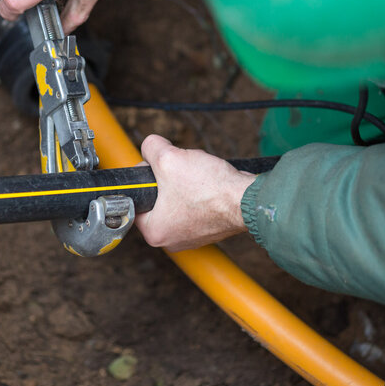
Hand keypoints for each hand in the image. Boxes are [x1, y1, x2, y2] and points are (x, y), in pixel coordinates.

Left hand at [135, 135, 256, 251]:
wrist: (248, 199)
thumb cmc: (211, 188)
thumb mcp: (169, 158)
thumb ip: (150, 148)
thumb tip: (149, 145)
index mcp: (154, 232)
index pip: (136, 200)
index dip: (144, 177)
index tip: (155, 168)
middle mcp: (171, 240)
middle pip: (156, 199)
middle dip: (166, 179)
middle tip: (178, 171)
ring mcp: (191, 236)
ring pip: (176, 200)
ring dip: (183, 183)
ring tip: (195, 177)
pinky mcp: (207, 229)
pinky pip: (194, 205)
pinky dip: (199, 192)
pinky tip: (208, 185)